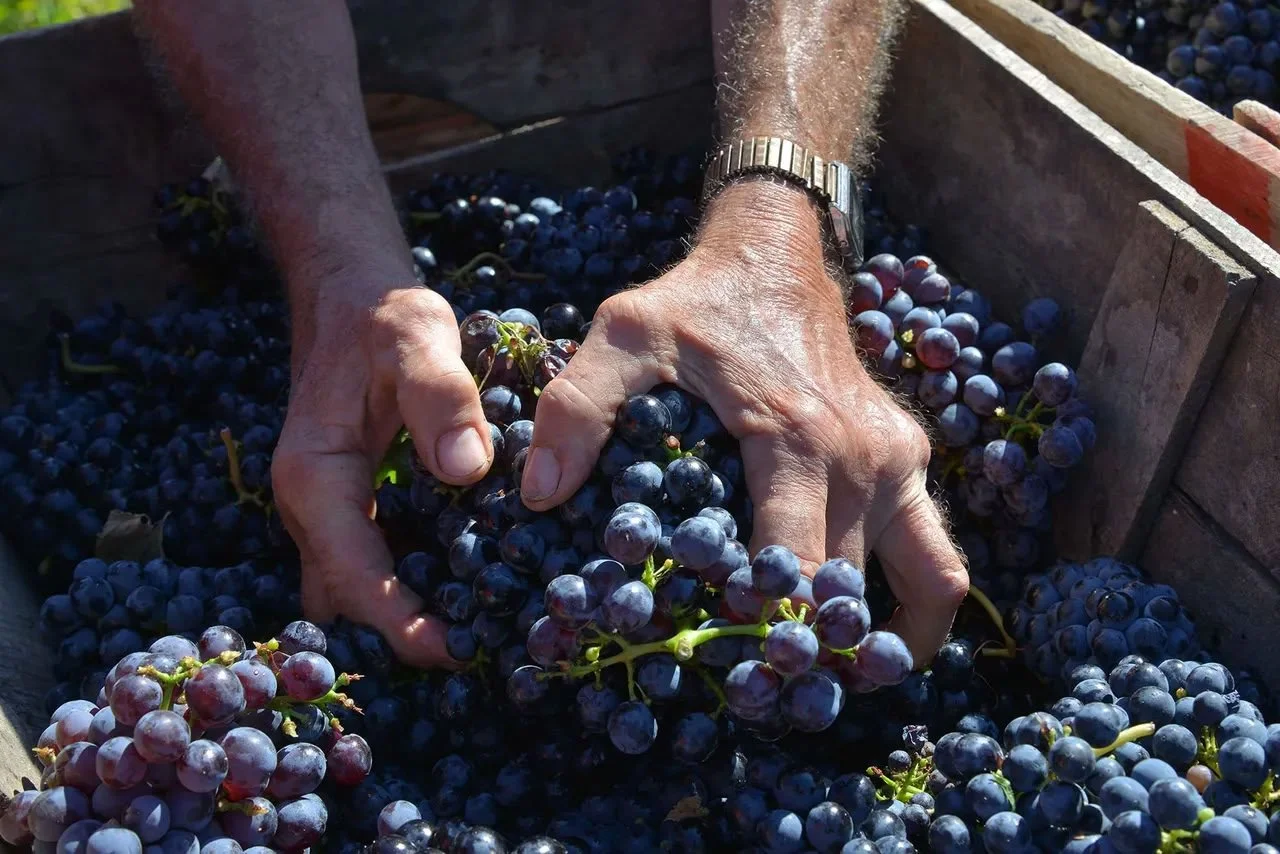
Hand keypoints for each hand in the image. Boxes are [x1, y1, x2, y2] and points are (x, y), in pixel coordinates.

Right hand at [271, 264, 496, 667]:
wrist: (351, 295)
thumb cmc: (382, 315)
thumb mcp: (416, 338)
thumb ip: (441, 399)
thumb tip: (466, 471)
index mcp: (314, 477)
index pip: (352, 573)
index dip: (399, 621)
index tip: (454, 649)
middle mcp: (312, 506)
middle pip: (347, 599)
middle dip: (402, 635)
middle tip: (480, 650)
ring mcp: (331, 510)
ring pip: (355, 590)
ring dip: (406, 618)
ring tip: (481, 633)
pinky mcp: (356, 507)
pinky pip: (375, 565)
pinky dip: (412, 588)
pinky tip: (469, 591)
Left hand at [521, 179, 968, 663]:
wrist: (776, 253)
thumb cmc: (697, 301)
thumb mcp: (622, 334)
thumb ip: (577, 407)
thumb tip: (542, 496)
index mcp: (796, 440)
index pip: (792, 569)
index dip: (763, 633)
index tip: (727, 677)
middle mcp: (861, 460)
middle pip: (847, 593)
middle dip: (807, 656)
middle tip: (755, 698)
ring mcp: (895, 462)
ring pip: (924, 584)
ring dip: (881, 647)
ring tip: (829, 687)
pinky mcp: (908, 458)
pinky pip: (936, 553)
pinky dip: (918, 607)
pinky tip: (871, 637)